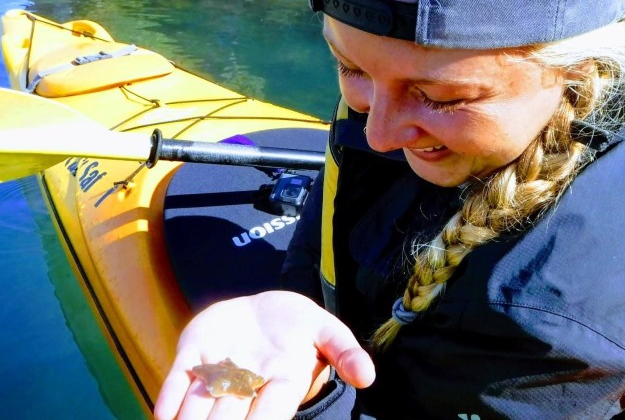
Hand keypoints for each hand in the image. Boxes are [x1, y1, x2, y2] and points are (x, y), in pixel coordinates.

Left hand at [154, 290, 374, 419]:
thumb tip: (368, 376)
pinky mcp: (194, 356)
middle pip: (231, 416)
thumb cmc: (298, 325)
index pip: (272, 410)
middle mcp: (247, 386)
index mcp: (282, 382)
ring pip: (200, 406)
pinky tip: (162, 416)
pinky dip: (169, 398)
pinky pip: (178, 381)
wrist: (264, 309)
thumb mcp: (326, 330)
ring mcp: (217, 372)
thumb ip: (344, 351)